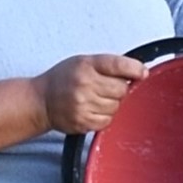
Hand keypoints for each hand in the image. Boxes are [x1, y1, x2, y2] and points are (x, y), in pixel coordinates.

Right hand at [31, 54, 148, 133]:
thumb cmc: (62, 79)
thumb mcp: (83, 62)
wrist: (41, 101)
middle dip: (118, 88)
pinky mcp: (83, 121)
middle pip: (121, 89)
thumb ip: (108, 65)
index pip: (119, 65)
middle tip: (106, 87)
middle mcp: (85, 84)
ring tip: (96, 98)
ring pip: (116, 106)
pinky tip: (93, 109)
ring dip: (111, 103)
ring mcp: (83, 104)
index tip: (142, 73)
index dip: (135, 69)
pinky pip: (108, 120)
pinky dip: (104, 116)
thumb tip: (138, 71)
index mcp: (86, 65)